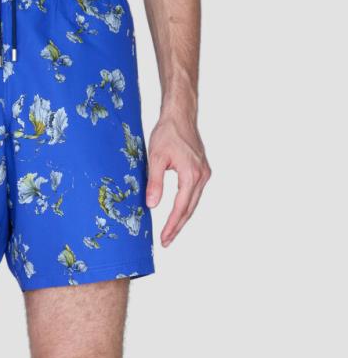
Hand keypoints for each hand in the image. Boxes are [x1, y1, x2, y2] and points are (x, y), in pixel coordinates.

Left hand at [146, 112, 210, 246]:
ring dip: (182, 218)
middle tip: (166, 242)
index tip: (164, 239)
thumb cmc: (168, 133)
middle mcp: (202, 176)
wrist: (180, 116)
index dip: (172, 225)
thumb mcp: (155, 158)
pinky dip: (186, 206)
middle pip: (190, 209)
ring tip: (170, 232)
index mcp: (191, 175)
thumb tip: (152, 206)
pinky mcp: (202, 170)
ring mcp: (204, 173)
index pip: (181, 207)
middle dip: (177, 226)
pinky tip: (178, 214)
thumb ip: (154, 183)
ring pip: (193, 203)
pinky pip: (194, 194)